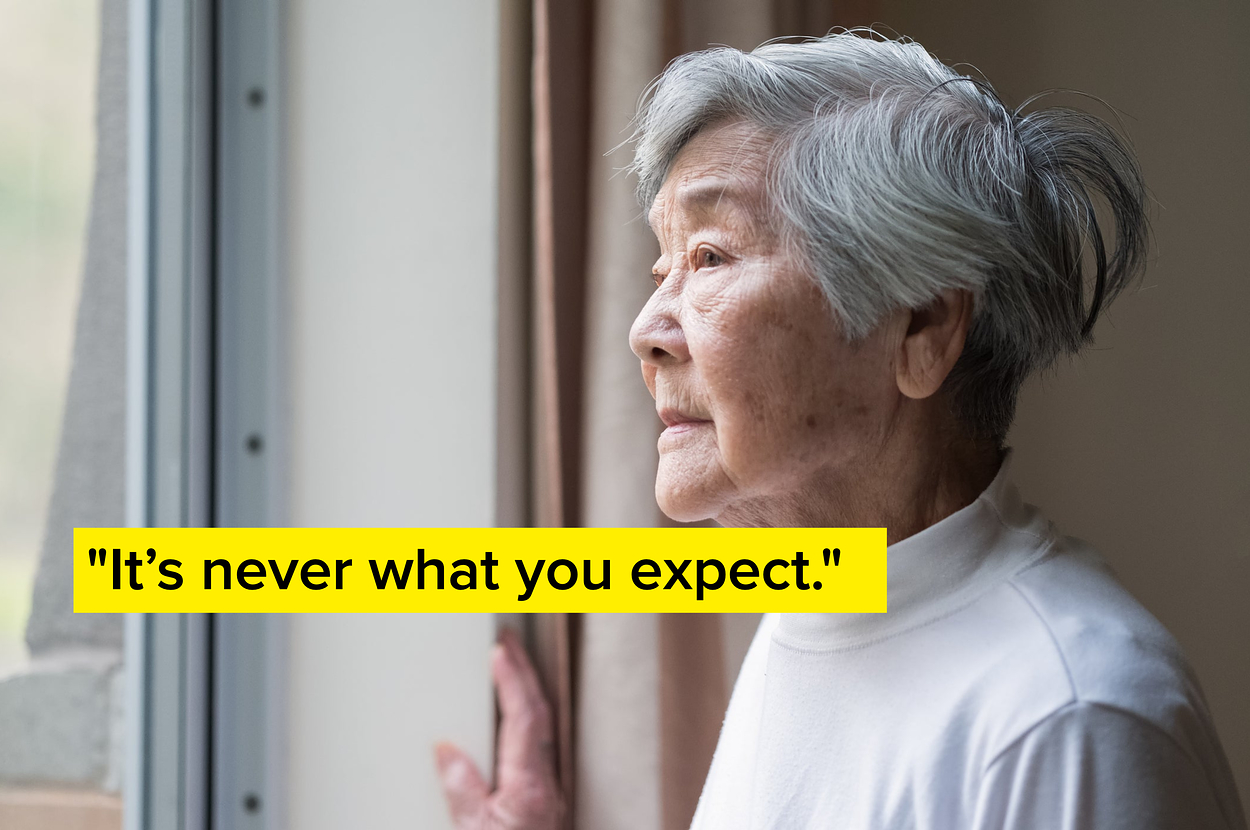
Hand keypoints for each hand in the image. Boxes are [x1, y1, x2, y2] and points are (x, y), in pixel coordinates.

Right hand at [435, 629, 563, 829]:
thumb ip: (462, 790)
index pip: (525, 717)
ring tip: (511, 665)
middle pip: (540, 713)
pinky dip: (529, 718)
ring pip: (545, 728)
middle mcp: (545, 781)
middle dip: (524, 672)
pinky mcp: (544, 800)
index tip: (499, 651)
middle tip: (507, 641)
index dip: (513, 680)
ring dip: (529, 691)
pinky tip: (517, 716)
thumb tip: (447, 749)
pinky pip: (540, 745)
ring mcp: (548, 789)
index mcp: (529, 783)